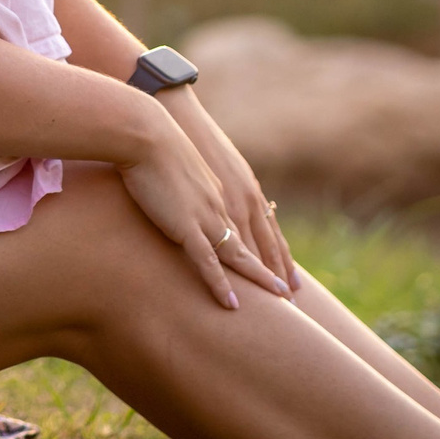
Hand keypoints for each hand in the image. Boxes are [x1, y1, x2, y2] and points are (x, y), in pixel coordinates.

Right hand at [158, 85, 295, 292]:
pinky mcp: (188, 226)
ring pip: (243, 256)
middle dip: (277, 270)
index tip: (285, 267)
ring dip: (261, 280)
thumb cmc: (158, 142)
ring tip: (280, 303)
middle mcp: (229, 204)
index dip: (274, 248)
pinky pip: (209, 263)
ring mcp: (210, 216)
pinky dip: (221, 284)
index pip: (261, 224)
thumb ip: (198, 181)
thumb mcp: (189, 163)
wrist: (147, 134)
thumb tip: (194, 191)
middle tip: (292, 294)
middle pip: (261, 243)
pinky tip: (232, 304)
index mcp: (230, 188)